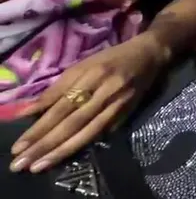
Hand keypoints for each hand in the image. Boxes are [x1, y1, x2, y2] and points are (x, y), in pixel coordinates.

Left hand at [10, 36, 165, 172]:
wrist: (150, 55)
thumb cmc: (110, 58)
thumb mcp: (82, 66)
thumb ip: (57, 89)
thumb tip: (28, 110)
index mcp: (91, 75)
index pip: (60, 106)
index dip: (39, 128)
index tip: (20, 146)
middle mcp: (105, 91)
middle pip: (72, 123)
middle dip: (46, 145)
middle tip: (23, 163)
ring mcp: (118, 104)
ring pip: (87, 132)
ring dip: (62, 151)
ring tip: (41, 165)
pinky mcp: (127, 113)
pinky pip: (103, 132)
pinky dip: (85, 144)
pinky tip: (68, 156)